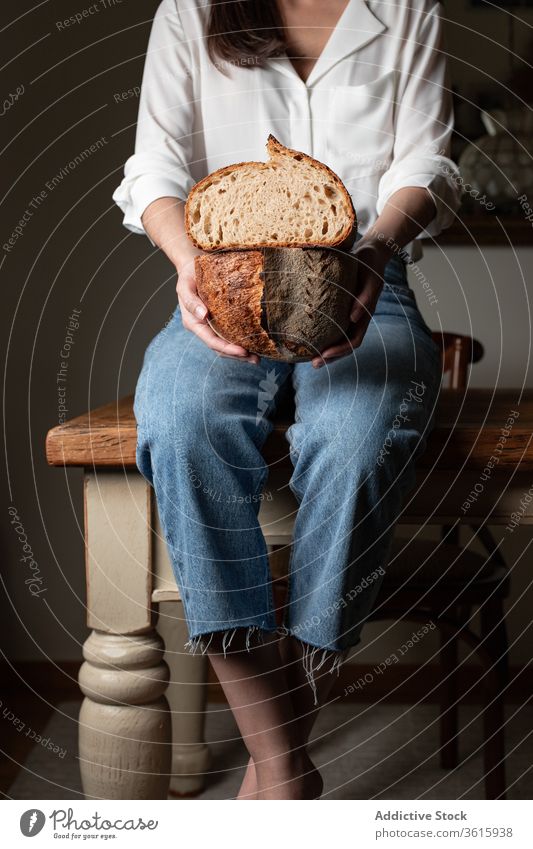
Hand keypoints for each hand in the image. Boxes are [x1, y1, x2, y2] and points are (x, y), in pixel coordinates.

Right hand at [176, 256, 259, 363]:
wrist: (191, 267)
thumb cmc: (188, 276)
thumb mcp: (185, 286)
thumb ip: (191, 301)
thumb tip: (203, 315)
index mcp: (193, 323)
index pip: (211, 341)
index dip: (227, 348)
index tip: (243, 351)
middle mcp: (202, 327)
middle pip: (220, 348)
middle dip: (237, 355)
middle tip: (256, 359)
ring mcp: (211, 325)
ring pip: (225, 344)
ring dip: (240, 353)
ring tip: (257, 358)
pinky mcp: (219, 320)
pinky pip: (230, 334)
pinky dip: (240, 341)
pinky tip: (253, 344)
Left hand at [311, 238, 389, 367]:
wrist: (368, 253)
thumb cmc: (370, 266)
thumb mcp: (371, 280)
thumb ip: (365, 299)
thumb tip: (353, 318)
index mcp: (364, 317)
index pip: (353, 341)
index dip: (340, 350)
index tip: (325, 354)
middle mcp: (355, 319)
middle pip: (343, 346)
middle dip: (330, 357)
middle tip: (313, 364)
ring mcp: (347, 315)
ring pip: (336, 339)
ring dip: (324, 350)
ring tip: (308, 357)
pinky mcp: (338, 307)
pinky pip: (329, 325)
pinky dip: (320, 335)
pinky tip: (307, 338)